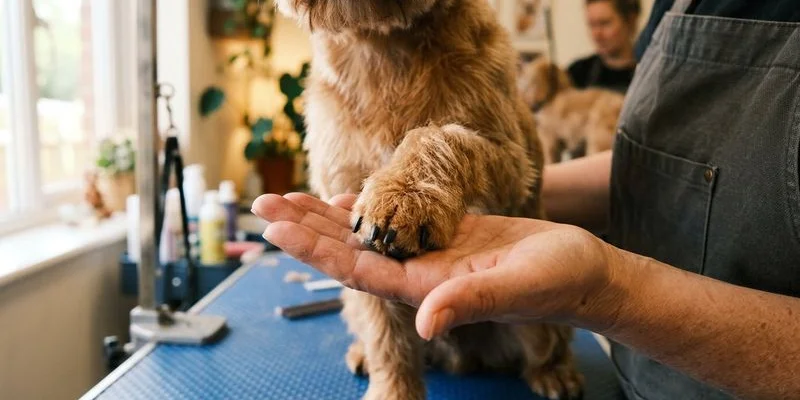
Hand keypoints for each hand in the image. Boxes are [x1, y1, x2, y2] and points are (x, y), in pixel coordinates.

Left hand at [252, 193, 620, 338]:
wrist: (584, 272)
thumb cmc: (560, 281)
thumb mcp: (518, 288)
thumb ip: (472, 303)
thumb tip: (427, 323)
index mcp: (429, 288)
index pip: (359, 268)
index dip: (316, 249)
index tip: (278, 228)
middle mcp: (421, 274)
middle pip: (350, 251)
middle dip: (305, 229)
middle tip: (263, 204)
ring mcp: (432, 254)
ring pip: (368, 234)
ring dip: (326, 217)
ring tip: (288, 197)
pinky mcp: (448, 236)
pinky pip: (398, 220)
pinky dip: (368, 207)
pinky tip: (344, 197)